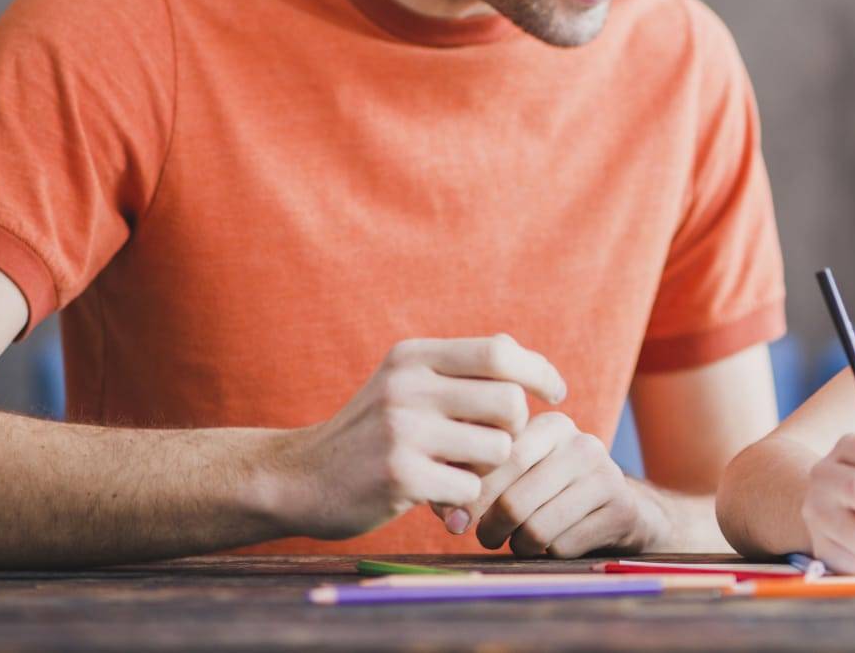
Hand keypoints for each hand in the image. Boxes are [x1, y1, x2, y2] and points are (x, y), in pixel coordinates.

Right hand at [268, 335, 565, 540]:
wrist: (298, 479)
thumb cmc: (370, 434)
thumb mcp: (405, 386)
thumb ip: (459, 374)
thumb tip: (529, 367)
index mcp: (415, 356)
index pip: (500, 351)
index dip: (539, 371)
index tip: (556, 393)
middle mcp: (408, 385)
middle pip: (509, 401)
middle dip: (513, 430)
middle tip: (491, 449)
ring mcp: (402, 430)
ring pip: (498, 448)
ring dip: (489, 469)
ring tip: (460, 475)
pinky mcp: (398, 476)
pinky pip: (471, 488)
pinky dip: (465, 500)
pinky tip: (439, 502)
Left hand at [441, 411, 663, 557]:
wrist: (618, 505)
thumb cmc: (549, 488)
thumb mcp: (520, 470)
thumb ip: (476, 481)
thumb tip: (449, 517)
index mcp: (552, 425)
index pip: (499, 460)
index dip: (472, 496)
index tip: (458, 517)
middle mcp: (582, 444)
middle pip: (514, 503)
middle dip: (490, 529)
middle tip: (487, 536)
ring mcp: (606, 476)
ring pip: (536, 530)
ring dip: (518, 546)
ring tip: (519, 540)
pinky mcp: (620, 510)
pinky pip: (562, 547)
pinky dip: (549, 554)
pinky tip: (554, 543)